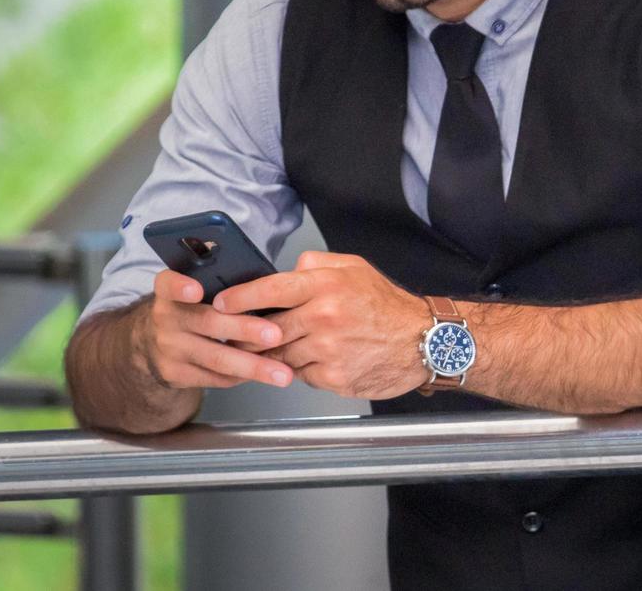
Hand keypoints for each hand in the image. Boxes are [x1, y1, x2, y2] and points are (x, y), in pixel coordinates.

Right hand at [143, 268, 294, 389]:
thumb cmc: (190, 307)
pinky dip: (243, 377)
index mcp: (168, 290)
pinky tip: (265, 375)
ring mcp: (169, 349)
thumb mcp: (192, 286)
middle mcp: (165, 318)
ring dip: (253, 366)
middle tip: (275, 334)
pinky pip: (215, 378)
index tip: (196, 289)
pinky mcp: (175, 374)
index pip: (168, 283)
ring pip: (216, 358)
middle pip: (207, 322)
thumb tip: (264, 275)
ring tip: (281, 373)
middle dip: (244, 329)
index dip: (180, 286)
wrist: (155, 342)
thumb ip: (217, 279)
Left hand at [213, 252, 428, 398]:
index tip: (220, 303)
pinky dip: (299, 369)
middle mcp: (324, 316)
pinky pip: (301, 374)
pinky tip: (311, 359)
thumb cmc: (386, 304)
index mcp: (325, 285)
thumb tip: (284, 270)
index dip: (240, 297)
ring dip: (271, 354)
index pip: (271, 289)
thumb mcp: (353, 268)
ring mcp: (328, 349)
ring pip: (279, 355)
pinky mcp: (333, 376)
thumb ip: (314, 264)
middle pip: (267, 330)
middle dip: (246, 335)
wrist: (421, 341)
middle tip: (232, 335)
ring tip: (271, 348)